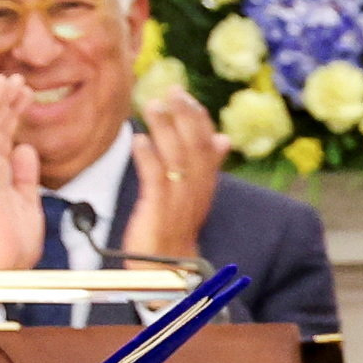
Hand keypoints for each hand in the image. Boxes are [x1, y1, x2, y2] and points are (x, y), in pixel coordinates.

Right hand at [0, 70, 43, 255]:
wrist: (7, 269)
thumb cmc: (15, 243)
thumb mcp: (28, 202)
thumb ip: (26, 175)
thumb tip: (26, 148)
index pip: (5, 136)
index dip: (15, 112)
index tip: (25, 90)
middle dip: (5, 101)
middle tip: (15, 77)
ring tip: (5, 80)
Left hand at [120, 79, 227, 264]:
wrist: (169, 271)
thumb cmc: (176, 229)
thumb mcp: (194, 195)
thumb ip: (208, 165)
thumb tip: (223, 138)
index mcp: (205, 184)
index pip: (207, 145)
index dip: (198, 119)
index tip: (187, 96)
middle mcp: (196, 190)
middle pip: (195, 146)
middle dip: (185, 116)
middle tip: (173, 91)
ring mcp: (179, 201)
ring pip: (176, 158)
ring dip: (165, 129)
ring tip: (153, 105)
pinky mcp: (159, 211)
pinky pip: (155, 181)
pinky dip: (148, 158)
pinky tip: (138, 140)